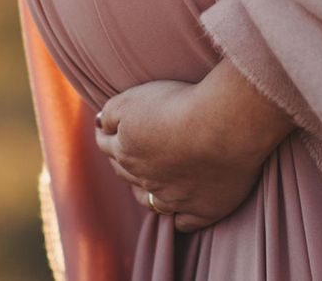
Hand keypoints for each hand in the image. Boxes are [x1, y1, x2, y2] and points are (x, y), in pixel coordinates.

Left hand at [94, 63, 295, 232]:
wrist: (223, 125)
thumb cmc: (180, 104)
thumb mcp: (133, 98)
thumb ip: (111, 112)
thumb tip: (99, 123)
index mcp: (127, 149)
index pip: (107, 143)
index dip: (107, 134)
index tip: (108, 128)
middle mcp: (146, 178)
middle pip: (126, 173)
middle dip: (123, 162)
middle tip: (127, 153)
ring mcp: (174, 197)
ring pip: (151, 202)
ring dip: (146, 194)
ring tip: (147, 187)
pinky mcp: (202, 209)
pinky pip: (184, 222)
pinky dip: (179, 218)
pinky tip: (179, 214)